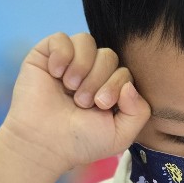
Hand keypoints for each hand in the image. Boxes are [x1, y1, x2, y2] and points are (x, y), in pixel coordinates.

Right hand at [0, 32, 150, 175]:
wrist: (43, 144)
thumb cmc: (80, 142)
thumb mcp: (120, 134)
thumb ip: (139, 111)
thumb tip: (129, 85)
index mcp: (107, 88)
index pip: (124, 70)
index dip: (115, 84)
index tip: (100, 106)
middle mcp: (89, 72)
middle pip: (108, 55)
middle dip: (98, 79)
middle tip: (82, 102)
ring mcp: (67, 63)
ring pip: (86, 41)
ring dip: (81, 67)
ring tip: (70, 87)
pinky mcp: (45, 56)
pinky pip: (61, 38)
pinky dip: (62, 55)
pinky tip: (55, 74)